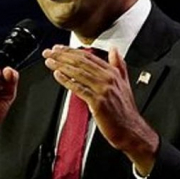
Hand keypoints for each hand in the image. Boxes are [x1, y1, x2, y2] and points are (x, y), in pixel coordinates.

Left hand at [44, 45, 157, 175]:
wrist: (130, 129)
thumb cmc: (125, 110)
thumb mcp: (125, 82)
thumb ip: (119, 65)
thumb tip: (114, 50)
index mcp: (113, 72)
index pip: (88, 57)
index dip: (71, 51)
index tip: (59, 48)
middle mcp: (108, 78)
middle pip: (81, 62)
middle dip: (62, 55)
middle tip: (49, 52)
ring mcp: (103, 90)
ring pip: (79, 72)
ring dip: (61, 65)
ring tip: (49, 61)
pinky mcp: (98, 102)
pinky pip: (80, 88)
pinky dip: (67, 80)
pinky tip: (58, 75)